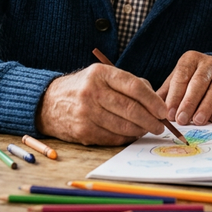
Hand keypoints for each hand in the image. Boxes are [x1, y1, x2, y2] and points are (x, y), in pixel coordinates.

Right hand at [35, 64, 167, 145]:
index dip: (153, 100)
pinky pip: (112, 137)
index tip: (163, 110)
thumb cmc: (84, 88)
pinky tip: (131, 134)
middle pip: (131, 109)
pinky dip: (126, 137)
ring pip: (123, 126)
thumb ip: (128, 83)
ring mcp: (86, 112)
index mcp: (100, 74)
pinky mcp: (83, 130)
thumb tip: (155, 101)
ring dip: (140, 131)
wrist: (49, 103)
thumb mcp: (102, 76)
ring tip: (147, 130)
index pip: (134, 87)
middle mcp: (92, 91)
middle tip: (160, 126)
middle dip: (151, 120)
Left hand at [156, 51, 211, 125]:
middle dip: (189, 103)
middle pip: (199, 83)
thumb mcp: (177, 80)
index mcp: (190, 59)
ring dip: (205, 107)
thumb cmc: (191, 79)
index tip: (169, 113)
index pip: (181, 76)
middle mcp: (208, 62)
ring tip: (197, 121)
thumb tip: (153, 109)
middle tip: (181, 120)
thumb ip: (166, 93)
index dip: (175, 96)